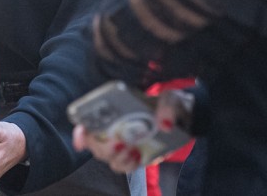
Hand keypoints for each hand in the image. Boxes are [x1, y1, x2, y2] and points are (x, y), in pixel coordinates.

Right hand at [72, 87, 192, 172]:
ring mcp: (124, 144)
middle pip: (96, 144)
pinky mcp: (135, 157)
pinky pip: (124, 167)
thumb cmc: (170, 104)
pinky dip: (128, 165)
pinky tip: (137, 156)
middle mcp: (115, 128)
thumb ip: (168, 106)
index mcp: (115, 110)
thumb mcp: (171, 99)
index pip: (89, 121)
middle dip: (102, 147)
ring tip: (131, 150)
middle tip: (118, 143)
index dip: (81, 130)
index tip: (82, 133)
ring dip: (116, 157)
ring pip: (109, 158)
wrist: (185, 119)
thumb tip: (164, 123)